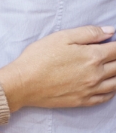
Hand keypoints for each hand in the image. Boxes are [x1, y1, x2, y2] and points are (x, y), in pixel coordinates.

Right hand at [0, 25, 115, 111]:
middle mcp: (95, 74)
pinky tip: (110, 86)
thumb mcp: (62, 37)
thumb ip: (88, 33)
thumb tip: (109, 31)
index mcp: (91, 56)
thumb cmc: (40, 56)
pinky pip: (105, 98)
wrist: (25, 82)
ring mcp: (90, 90)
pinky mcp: (83, 101)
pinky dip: (112, 91)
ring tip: (115, 67)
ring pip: (115, 83)